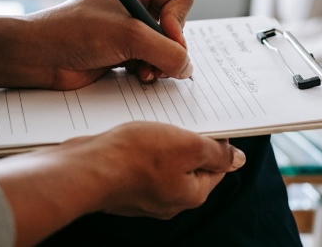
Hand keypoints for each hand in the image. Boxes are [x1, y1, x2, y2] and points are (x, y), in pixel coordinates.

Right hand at [0, 122, 244, 245]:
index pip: (217, 167)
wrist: (84, 169)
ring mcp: (143, 196)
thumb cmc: (134, 157)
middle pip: (190, 166)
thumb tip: (237, 160)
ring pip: (163, 164)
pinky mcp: (123, 186)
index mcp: (191, 194)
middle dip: (186, 141)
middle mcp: (169, 200)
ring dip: (162, 143)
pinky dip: (139, 149)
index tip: (209, 123)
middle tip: (178, 120)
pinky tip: (132, 136)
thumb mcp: (188, 146)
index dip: (216, 142)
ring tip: (153, 125)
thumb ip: (217, 153)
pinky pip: (140, 165)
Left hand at [10, 0, 194, 89]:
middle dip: (169, 48)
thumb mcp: (129, 36)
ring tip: (145, 72)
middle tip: (157, 62)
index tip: (167, 37)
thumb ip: (166, 51)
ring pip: (166, 48)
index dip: (178, 21)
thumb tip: (188, 68)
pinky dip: (149, 71)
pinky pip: (152, 62)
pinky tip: (137, 76)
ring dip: (159, 63)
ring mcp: (130, 29)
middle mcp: (136, 3)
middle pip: (176, 27)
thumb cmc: (75, 32)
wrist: (40, 56)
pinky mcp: (124, 52)